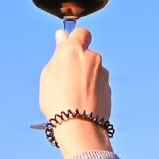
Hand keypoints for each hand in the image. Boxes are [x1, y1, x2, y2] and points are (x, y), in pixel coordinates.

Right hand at [39, 27, 112, 157]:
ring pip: (92, 71)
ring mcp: (103, 74)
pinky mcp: (109, 89)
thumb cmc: (58, 100)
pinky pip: (98, 86)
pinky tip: (82, 104)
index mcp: (75, 50)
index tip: (67, 48)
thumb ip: (59, 53)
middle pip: (86, 54)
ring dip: (85, 79)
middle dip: (78, 63)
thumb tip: (62, 37)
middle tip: (64, 81)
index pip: (81, 33)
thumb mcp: (49, 74)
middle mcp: (93, 58)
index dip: (75, 39)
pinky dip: (91, 91)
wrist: (79, 126)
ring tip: (72, 97)